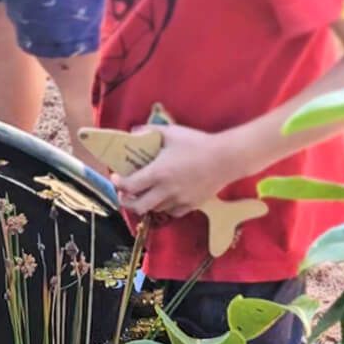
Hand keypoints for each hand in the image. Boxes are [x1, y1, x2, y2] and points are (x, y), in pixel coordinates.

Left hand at [112, 125, 242, 217]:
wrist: (227, 158)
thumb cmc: (198, 143)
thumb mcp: (171, 132)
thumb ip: (149, 131)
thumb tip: (133, 132)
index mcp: (158, 173)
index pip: (129, 186)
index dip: (118, 184)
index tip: (116, 177)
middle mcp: (166, 190)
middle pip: (137, 206)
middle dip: (126, 201)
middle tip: (125, 193)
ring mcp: (179, 200)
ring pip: (154, 210)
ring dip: (145, 203)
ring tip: (143, 193)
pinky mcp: (192, 205)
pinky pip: (172, 212)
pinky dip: (164, 207)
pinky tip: (164, 197)